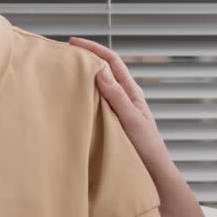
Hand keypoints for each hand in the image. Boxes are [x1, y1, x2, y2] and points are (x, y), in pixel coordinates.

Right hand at [69, 37, 173, 175]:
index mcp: (131, 92)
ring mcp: (117, 109)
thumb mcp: (131, 119)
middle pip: (104, 70)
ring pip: (98, 86)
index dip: (93, 48)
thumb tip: (100, 70)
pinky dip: (84, 95)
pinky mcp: (111, 122)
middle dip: (85, 58)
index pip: (112, 61)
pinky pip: (95, 103)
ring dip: (83, 76)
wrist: (153, 173)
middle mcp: (124, 97)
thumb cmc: (147, 148)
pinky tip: (72, 99)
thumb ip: (117, 96)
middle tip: (64, 54)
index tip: (73, 43)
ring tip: (64, 73)